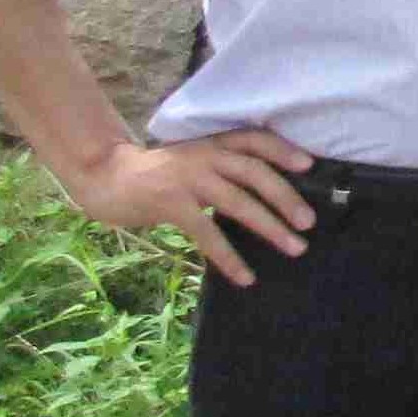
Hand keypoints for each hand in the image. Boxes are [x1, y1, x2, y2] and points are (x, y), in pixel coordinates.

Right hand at [69, 128, 316, 287]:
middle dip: (285, 197)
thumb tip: (264, 196)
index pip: (255, 139)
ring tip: (294, 247)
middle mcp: (205, 155)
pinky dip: (229, 257)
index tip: (309, 164)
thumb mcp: (193, 161)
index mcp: (213, 143)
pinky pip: (208, 232)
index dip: (283, 150)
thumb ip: (222, 169)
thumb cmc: (158, 174)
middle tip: (308, 222)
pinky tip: (245, 277)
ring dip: (270, 227)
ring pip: (238, 202)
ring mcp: (189, 178)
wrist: (108, 177)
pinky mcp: (172, 203)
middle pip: (255, 172)